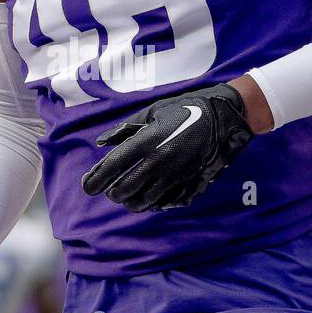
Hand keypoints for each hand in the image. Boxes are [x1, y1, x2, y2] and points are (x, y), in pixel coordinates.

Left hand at [81, 83, 253, 212]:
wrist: (224, 118)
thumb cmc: (184, 109)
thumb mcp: (152, 112)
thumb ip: (124, 129)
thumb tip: (101, 143)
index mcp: (147, 141)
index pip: (113, 167)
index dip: (96, 179)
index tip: (87, 186)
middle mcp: (159, 162)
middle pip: (125, 189)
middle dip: (112, 192)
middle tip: (110, 190)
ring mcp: (176, 176)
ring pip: (144, 201)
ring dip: (130, 201)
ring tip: (127, 196)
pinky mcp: (190, 186)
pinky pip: (165, 203)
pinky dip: (153, 203)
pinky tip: (150, 196)